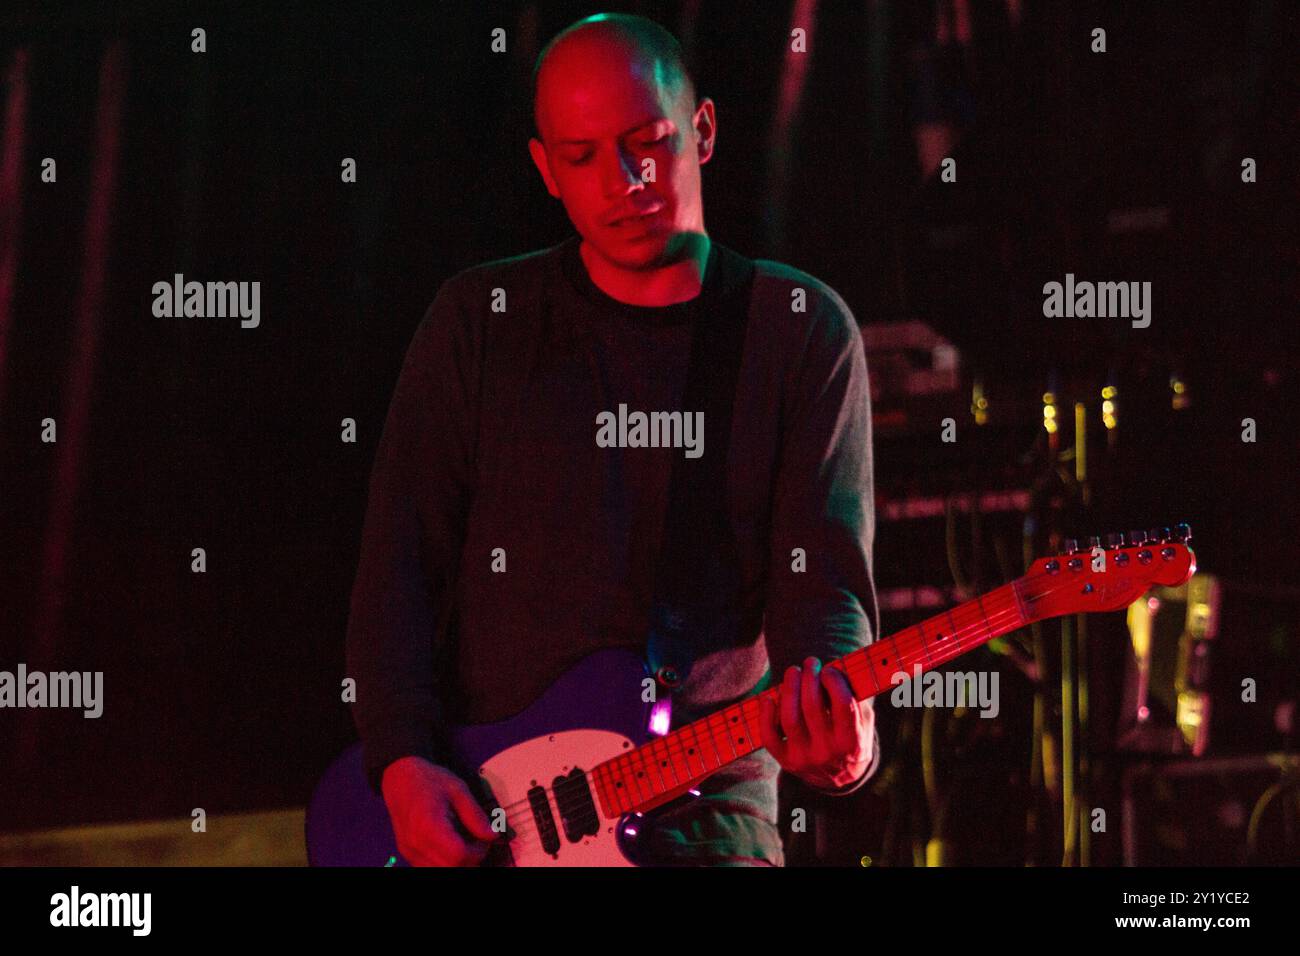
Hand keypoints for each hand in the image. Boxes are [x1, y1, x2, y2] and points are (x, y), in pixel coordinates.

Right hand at [381, 755, 498, 865]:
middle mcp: (415, 844)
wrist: (400, 778)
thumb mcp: (458, 789)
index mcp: (428, 826)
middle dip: (472, 860)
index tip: (486, 838)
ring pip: (441, 871)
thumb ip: (475, 815)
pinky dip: (446, 862)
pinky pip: (431, 867)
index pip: (458, 855)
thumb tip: (492, 835)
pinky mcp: (407, 854)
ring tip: (466, 842)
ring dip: (459, 863)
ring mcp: (409, 852)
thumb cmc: (429, 779)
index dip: (478, 851)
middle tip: (479, 841)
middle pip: (451, 868)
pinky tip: (452, 845)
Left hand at [758, 656, 874, 790]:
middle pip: (812, 707)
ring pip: (790, 718)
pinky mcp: (786, 761)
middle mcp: (827, 753)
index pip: (843, 706)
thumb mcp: (864, 721)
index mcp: (852, 743)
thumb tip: (837, 668)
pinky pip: (770, 736)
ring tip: (793, 672)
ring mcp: (804, 758)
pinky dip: (766, 715)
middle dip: (810, 678)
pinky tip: (770, 697)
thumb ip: (855, 698)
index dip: (834, 682)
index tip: (829, 671)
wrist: (841, 778)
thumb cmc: (852, 737)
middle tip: (811, 663)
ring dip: (789, 689)